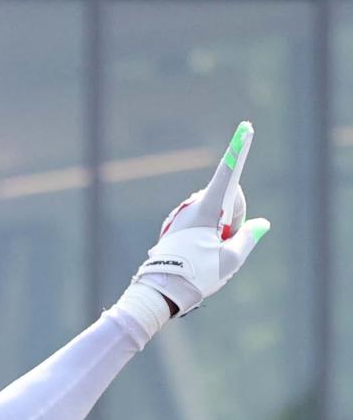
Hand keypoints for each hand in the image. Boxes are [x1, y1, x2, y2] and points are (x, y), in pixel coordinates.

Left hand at [133, 121, 269, 316]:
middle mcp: (192, 207)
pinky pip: (201, 224)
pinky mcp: (176, 226)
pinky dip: (207, 235)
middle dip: (234, 217)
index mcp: (206, 210)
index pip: (227, 175)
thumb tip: (261, 224)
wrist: (158, 292)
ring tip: (207, 254)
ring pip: (214, 214)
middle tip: (225, 244)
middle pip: (227, 200)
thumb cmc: (196, 276)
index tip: (245, 128)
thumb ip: (249, 238)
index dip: (238, 151)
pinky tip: (198, 256)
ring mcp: (182, 216)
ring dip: (220, 229)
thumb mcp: (231, 260)